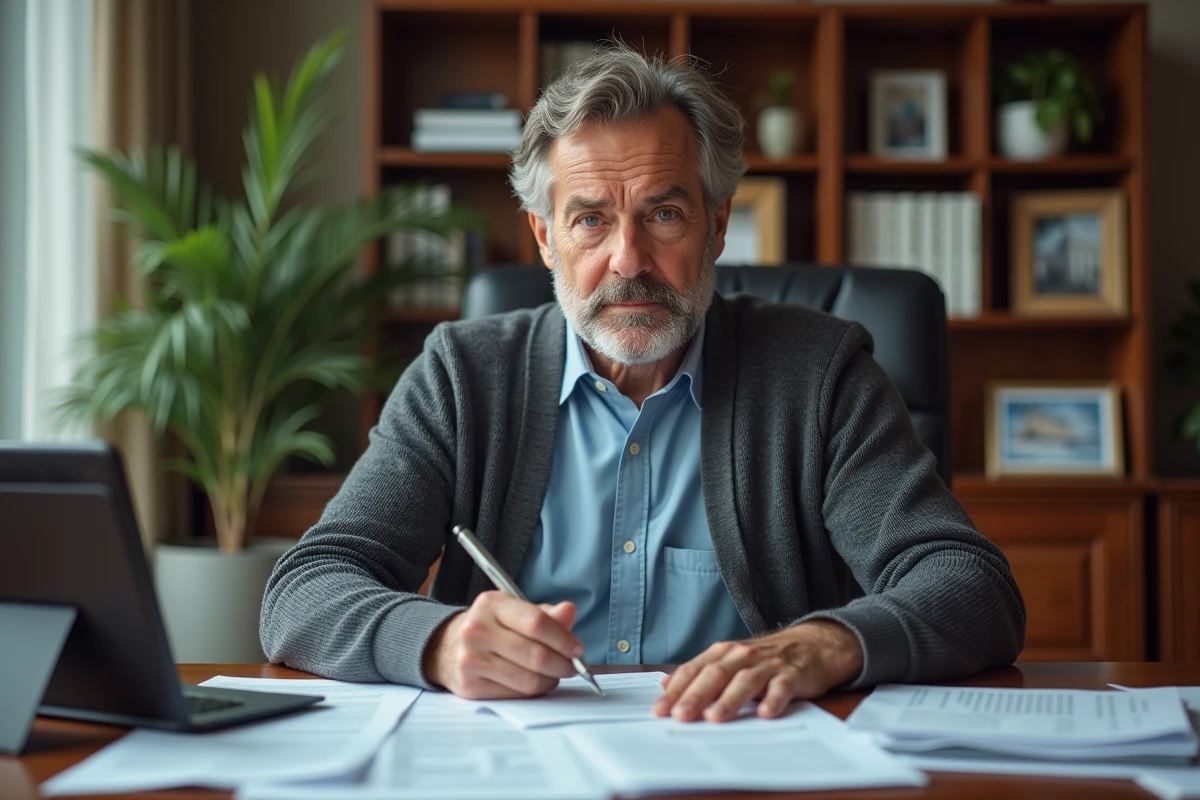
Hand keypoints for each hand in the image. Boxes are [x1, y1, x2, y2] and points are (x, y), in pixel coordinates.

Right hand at [422, 591, 583, 699]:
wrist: (445, 647)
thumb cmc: (490, 628)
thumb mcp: (514, 612)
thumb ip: (545, 614)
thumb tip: (570, 611)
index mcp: (491, 604)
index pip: (536, 622)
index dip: (563, 638)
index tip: (577, 649)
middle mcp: (477, 630)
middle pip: (535, 655)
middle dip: (562, 664)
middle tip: (572, 667)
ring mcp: (470, 660)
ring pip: (528, 679)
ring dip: (550, 680)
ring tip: (553, 675)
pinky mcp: (469, 686)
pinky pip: (516, 695)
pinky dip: (532, 691)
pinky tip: (533, 682)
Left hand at [652, 620, 863, 722]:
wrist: (812, 644)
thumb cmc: (765, 658)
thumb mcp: (730, 660)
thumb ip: (701, 672)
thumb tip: (666, 685)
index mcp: (723, 653)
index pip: (694, 670)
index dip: (676, 690)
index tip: (660, 709)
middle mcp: (742, 655)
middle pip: (715, 674)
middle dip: (696, 695)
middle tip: (680, 716)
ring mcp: (768, 665)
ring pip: (745, 681)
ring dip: (729, 699)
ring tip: (715, 717)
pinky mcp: (792, 674)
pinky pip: (782, 687)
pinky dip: (773, 699)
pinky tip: (765, 713)